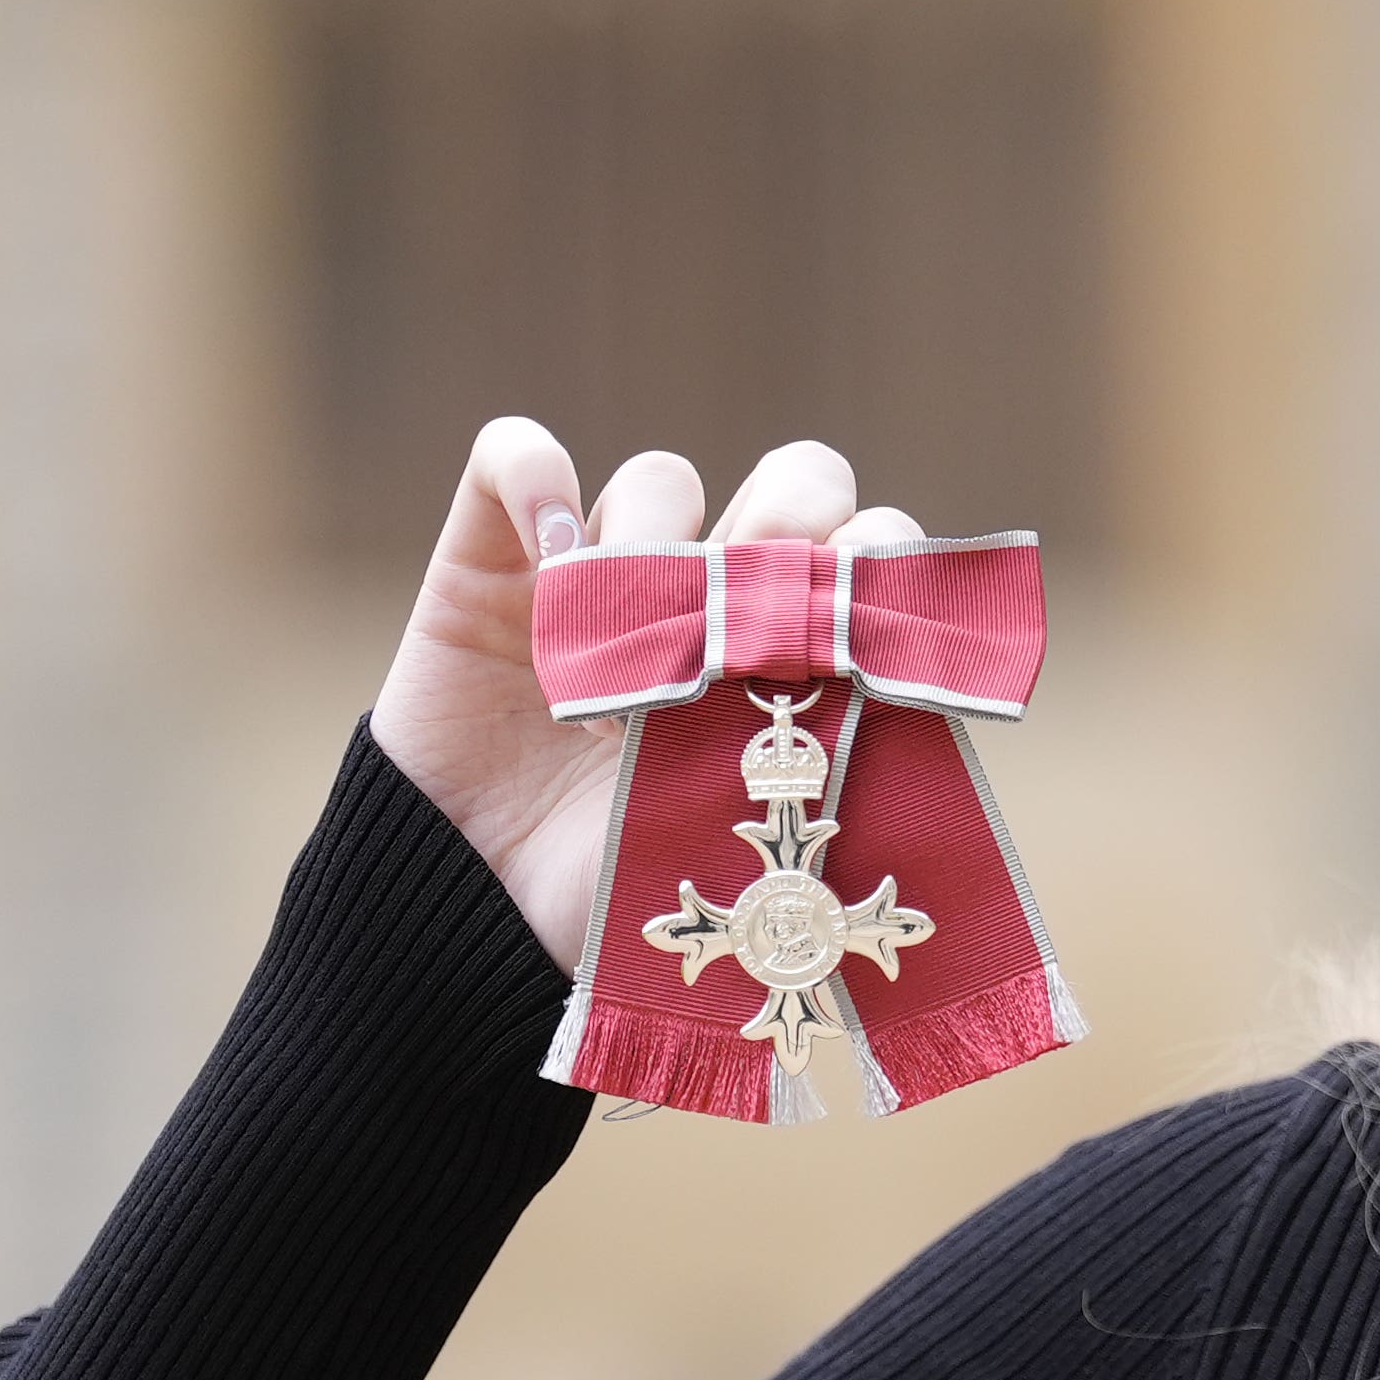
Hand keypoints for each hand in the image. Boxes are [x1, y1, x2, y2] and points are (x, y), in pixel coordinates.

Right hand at [369, 423, 909, 968]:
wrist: (475, 925)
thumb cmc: (631, 895)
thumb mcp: (750, 845)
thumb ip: (826, 766)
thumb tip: (903, 717)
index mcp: (796, 654)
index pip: (877, 547)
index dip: (879, 566)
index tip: (855, 637)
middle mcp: (713, 594)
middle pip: (797, 482)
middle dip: (794, 522)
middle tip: (760, 605)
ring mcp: (604, 568)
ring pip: (662, 478)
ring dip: (651, 553)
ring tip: (616, 683)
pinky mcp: (492, 557)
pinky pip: (516, 455)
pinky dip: (532, 477)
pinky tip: (541, 553)